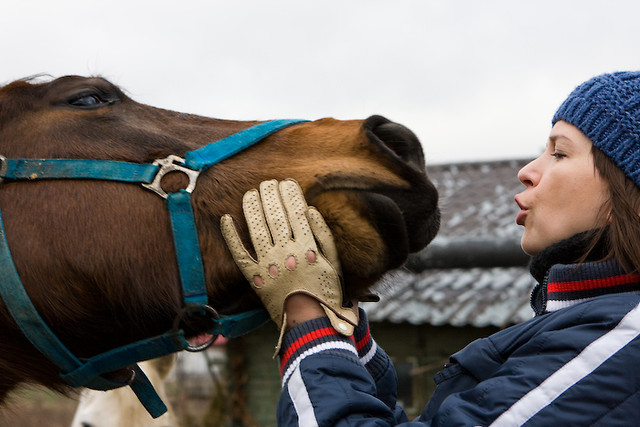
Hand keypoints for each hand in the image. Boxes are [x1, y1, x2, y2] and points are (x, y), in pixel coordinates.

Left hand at [220, 179, 357, 350]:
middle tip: (267, 182)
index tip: (286, 183)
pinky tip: (226, 219)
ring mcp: (268, 264)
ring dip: (252, 206)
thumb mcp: (334, 263)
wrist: (311, 323)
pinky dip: (231, 236)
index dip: (290, 193)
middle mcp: (286, 253)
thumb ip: (323, 235)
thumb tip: (309, 210)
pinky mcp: (254, 277)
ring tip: (250, 193)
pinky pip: (238, 253)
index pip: (295, 211)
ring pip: (256, 228)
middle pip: (274, 215)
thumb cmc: (326, 293)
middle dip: (270, 194)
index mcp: (307, 247)